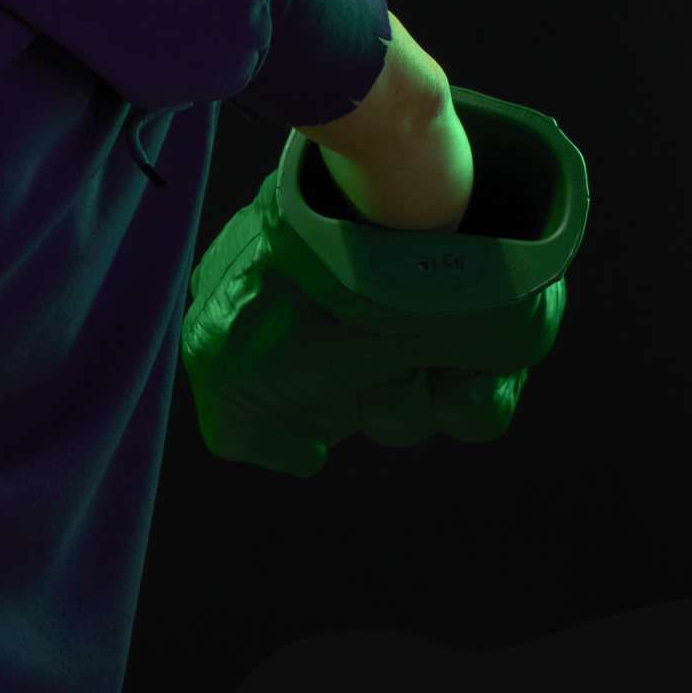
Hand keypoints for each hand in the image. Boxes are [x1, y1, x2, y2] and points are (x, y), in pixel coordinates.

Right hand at [181, 160, 564, 477]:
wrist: (417, 235)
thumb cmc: (309, 293)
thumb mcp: (219, 365)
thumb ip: (235, 426)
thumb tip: (303, 457)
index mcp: (265, 304)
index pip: (261, 391)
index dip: (275, 399)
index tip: (284, 377)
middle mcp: (333, 318)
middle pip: (333, 415)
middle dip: (342, 400)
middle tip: (343, 355)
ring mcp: (404, 329)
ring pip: (402, 422)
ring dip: (404, 394)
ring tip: (402, 340)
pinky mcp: (473, 344)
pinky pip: (468, 417)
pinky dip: (462, 393)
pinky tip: (448, 354)